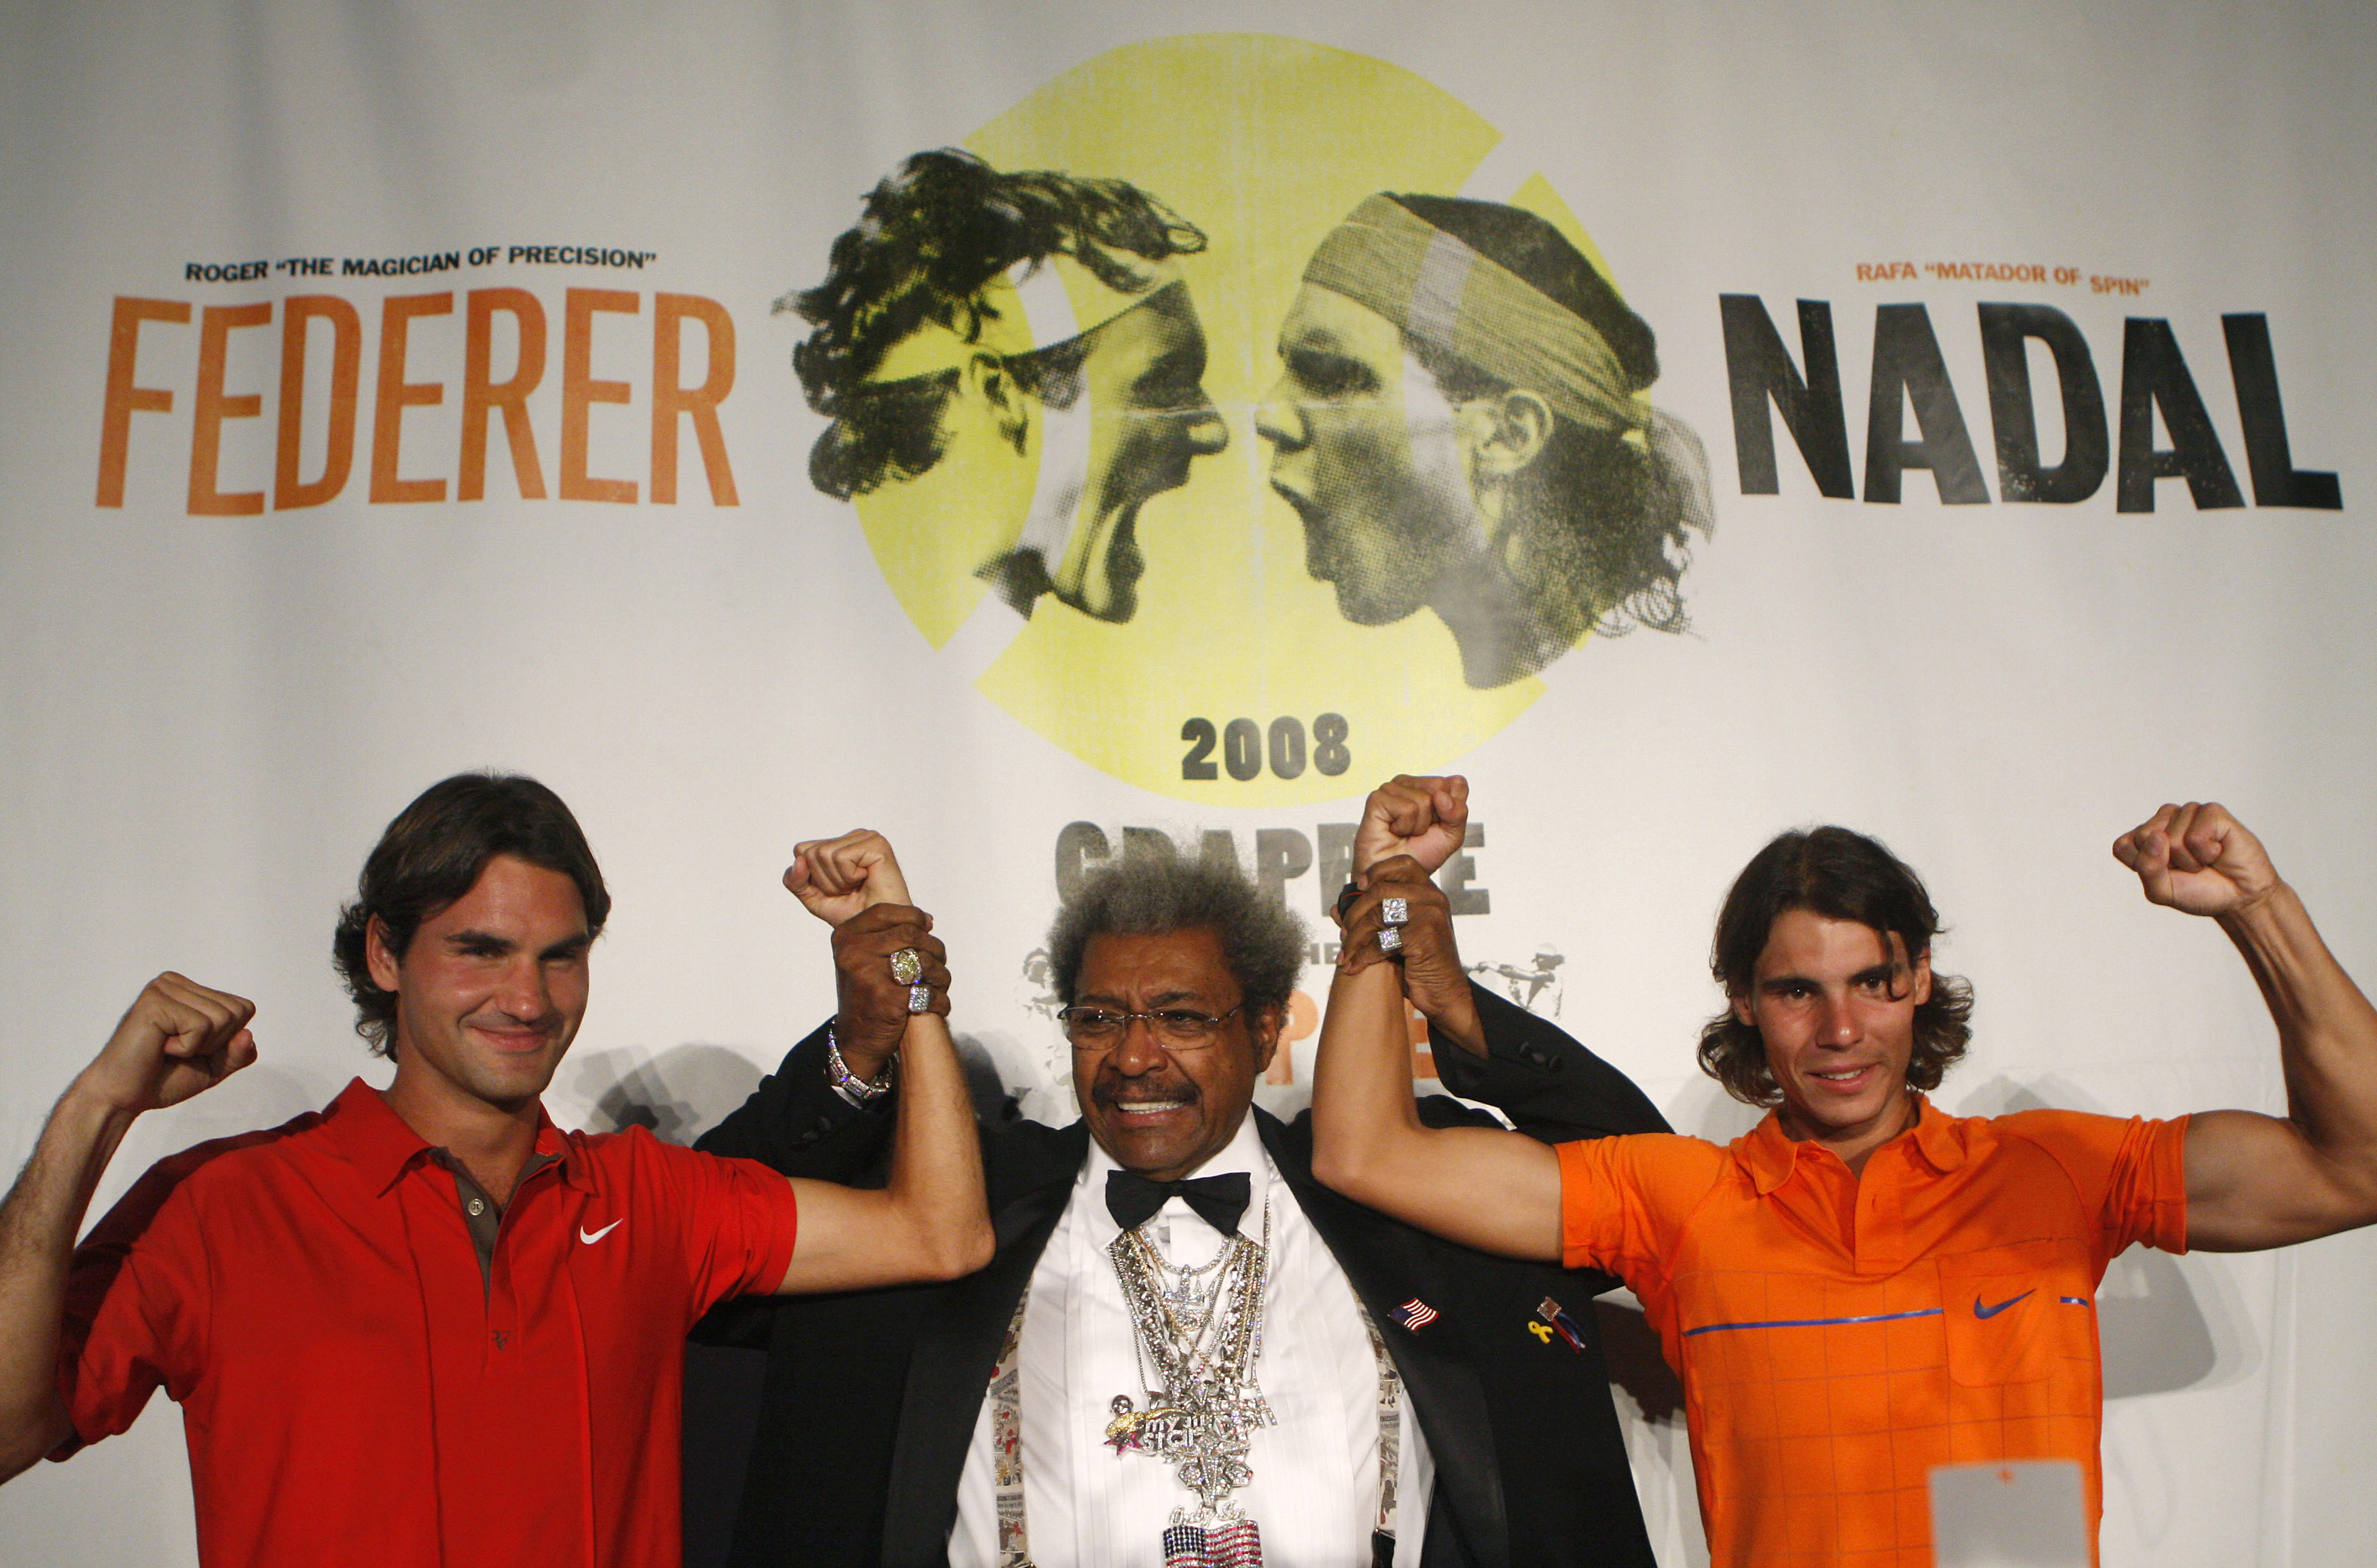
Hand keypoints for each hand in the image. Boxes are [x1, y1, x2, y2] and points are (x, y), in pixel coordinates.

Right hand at [72, 973, 256, 1115]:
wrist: (123, 1097)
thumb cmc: (164, 1079)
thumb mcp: (215, 1067)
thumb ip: (239, 1052)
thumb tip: (247, 1035)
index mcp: (190, 990)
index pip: (244, 1008)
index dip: (227, 1040)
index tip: (193, 1049)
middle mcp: (176, 982)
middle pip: (237, 1011)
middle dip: (216, 1043)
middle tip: (178, 1051)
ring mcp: (163, 988)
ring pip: (222, 1018)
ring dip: (200, 1046)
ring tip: (167, 1048)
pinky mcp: (155, 1002)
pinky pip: (201, 1026)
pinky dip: (186, 1048)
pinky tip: (160, 1048)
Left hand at [785, 829, 914, 928]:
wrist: (877, 930)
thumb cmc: (853, 913)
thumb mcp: (813, 897)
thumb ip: (795, 880)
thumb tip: (798, 860)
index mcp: (840, 844)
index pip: (802, 850)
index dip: (811, 877)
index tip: (834, 889)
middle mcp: (853, 837)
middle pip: (810, 852)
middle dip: (824, 880)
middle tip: (848, 890)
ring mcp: (865, 838)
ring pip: (823, 854)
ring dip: (838, 881)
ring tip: (858, 886)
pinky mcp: (876, 844)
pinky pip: (841, 857)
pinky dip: (849, 877)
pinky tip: (866, 879)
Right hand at [830, 904, 950, 1081]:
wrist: (856, 1040)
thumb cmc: (866, 994)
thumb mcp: (862, 957)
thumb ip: (886, 935)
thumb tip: (927, 920)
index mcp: (846, 937)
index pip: (885, 912)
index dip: (913, 915)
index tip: (928, 926)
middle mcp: (853, 953)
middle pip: (910, 934)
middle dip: (934, 947)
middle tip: (939, 960)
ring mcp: (868, 976)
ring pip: (923, 961)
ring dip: (941, 974)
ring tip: (940, 983)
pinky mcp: (887, 1000)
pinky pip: (928, 991)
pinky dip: (939, 1000)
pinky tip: (938, 1004)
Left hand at [1336, 855, 1483, 1053]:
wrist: (1445, 994)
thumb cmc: (1420, 963)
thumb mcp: (1398, 933)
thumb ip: (1371, 918)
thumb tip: (1335, 908)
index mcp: (1430, 892)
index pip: (1403, 863)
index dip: (1376, 871)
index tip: (1359, 887)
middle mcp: (1433, 898)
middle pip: (1380, 890)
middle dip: (1355, 914)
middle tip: (1343, 935)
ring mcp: (1430, 916)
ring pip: (1377, 915)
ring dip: (1354, 938)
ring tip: (1345, 954)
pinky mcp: (1424, 937)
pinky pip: (1381, 941)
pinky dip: (1363, 956)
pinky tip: (1354, 967)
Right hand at [1351, 775, 1468, 876]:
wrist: (1397, 876)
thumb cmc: (1420, 854)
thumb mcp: (1452, 835)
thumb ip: (1458, 812)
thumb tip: (1441, 795)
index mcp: (1427, 786)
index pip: (1456, 783)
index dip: (1452, 810)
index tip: (1436, 825)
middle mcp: (1409, 783)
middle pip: (1440, 786)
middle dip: (1435, 816)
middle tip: (1419, 830)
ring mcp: (1392, 788)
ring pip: (1424, 799)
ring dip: (1418, 825)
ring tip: (1405, 833)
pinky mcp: (1378, 798)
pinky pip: (1408, 808)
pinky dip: (1405, 827)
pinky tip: (1394, 831)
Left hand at [2112, 801, 2280, 918]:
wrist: (2239, 898)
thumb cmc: (2199, 891)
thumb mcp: (2162, 892)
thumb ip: (2147, 868)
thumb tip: (2156, 836)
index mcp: (2144, 837)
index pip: (2122, 846)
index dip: (2144, 868)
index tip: (2166, 874)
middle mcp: (2162, 820)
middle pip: (2144, 838)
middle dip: (2168, 864)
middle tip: (2189, 868)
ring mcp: (2187, 812)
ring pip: (2171, 839)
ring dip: (2191, 860)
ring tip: (2205, 860)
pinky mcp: (2211, 811)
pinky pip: (2195, 836)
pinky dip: (2207, 853)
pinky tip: (2218, 851)